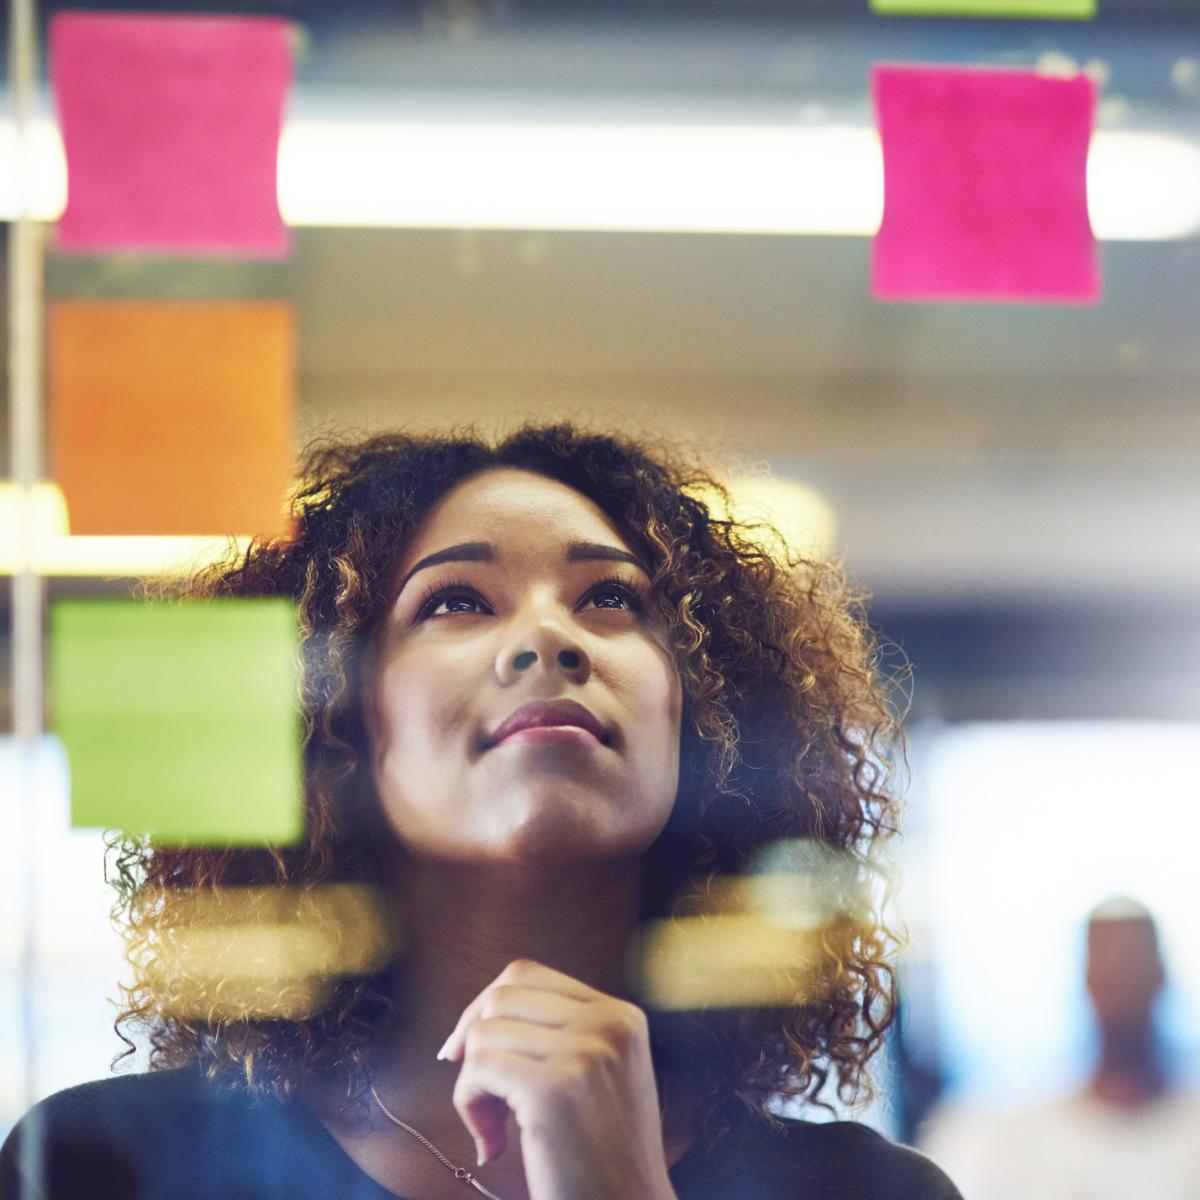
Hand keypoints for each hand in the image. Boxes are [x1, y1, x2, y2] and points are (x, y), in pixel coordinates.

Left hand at [437, 958, 678, 1199]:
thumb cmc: (602, 1159)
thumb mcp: (600, 1076)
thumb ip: (560, 1035)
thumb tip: (477, 1018)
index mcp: (621, 1016)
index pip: (527, 974)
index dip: (485, 1007)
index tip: (467, 1051)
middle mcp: (608, 1025)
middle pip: (502, 995)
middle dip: (472, 1038)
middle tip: (477, 1091)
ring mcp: (585, 1054)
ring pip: (485, 1032)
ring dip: (472, 1083)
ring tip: (494, 1128)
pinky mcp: (555, 1091)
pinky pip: (479, 1070)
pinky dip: (469, 1106)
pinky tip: (493, 1146)